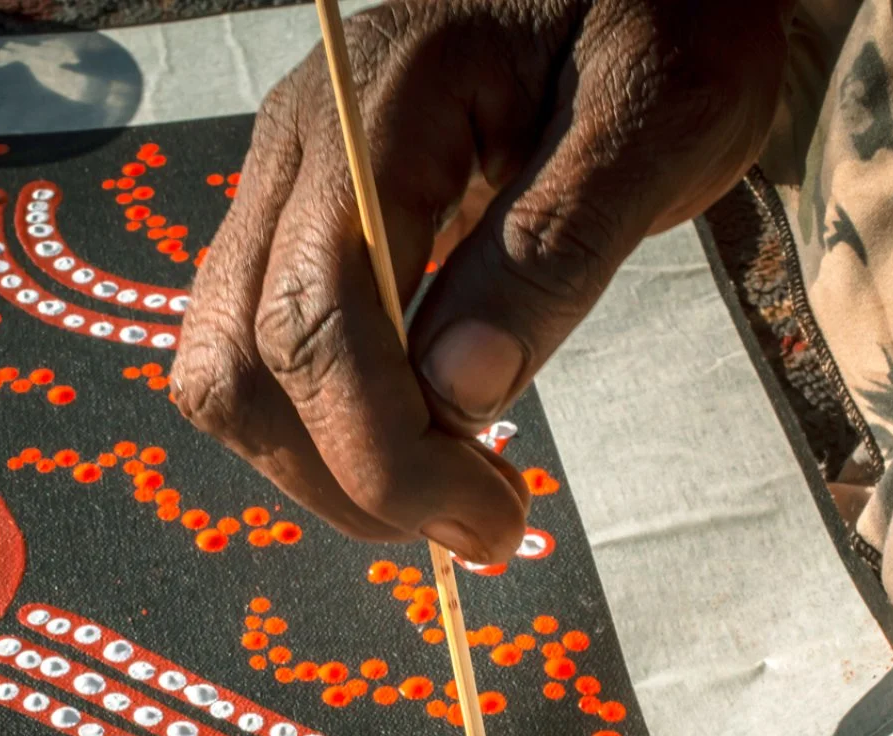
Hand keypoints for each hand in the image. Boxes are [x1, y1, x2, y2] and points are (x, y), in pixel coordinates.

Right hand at [173, 0, 788, 561]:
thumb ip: (552, 251)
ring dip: (318, 463)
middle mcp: (296, 144)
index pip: (320, 315)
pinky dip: (318, 421)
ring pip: (227, 365)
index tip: (492, 525)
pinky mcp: (301, 218)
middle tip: (475, 529)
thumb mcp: (650, 126)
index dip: (386, 452)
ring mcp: (285, 181)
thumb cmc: (665, 21)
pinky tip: (411, 439)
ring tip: (442, 497)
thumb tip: (459, 396)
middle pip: (242, 359)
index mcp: (374, 104)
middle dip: (345, 476)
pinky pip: (260, 345)